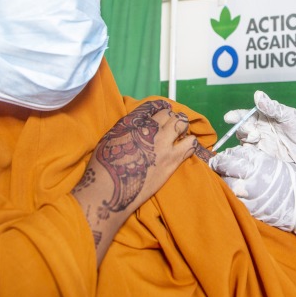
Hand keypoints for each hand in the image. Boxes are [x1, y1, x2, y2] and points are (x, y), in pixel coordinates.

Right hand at [72, 100, 196, 264]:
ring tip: (179, 135)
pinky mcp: (172, 160)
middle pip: (169, 114)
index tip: (160, 115)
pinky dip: (190, 142)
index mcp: (134, 122)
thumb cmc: (105, 164)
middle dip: (171, 118)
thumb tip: (140, 121)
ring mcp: (163, 144)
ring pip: (182, 124)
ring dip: (182, 127)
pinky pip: (190, 144)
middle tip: (170, 126)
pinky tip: (186, 145)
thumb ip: (128, 125)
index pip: (153, 107)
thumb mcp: (112, 136)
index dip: (158, 110)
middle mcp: (151, 129)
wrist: (111, 189)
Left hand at [209, 145, 295, 234]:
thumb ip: (254, 159)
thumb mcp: (273, 162)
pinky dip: (230, 196)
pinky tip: (230, 194)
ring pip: (227, 187)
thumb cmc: (292, 180)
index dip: (223, 157)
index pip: (232, 157)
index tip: (220, 158)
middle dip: (219, 168)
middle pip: (226, 170)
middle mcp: (253, 178)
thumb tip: (236, 156)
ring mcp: (251, 196)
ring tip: (222, 181)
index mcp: (260, 164)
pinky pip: (235, 201)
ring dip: (222, 182)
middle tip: (216, 168)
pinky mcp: (252, 211)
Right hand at [224, 91, 295, 176]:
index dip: (235, 116)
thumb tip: (257, 94)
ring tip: (256, 138)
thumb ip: (272, 107)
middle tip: (253, 132)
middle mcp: (258, 129)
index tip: (229, 117)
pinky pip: (251, 155)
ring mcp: (260, 143)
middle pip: (241, 129)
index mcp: (262, 117)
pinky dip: (248, 153)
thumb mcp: (288, 115)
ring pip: (244, 141)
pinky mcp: (264, 156)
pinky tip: (251, 151)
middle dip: (242, 129)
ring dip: (245, 140)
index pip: (244, 115)